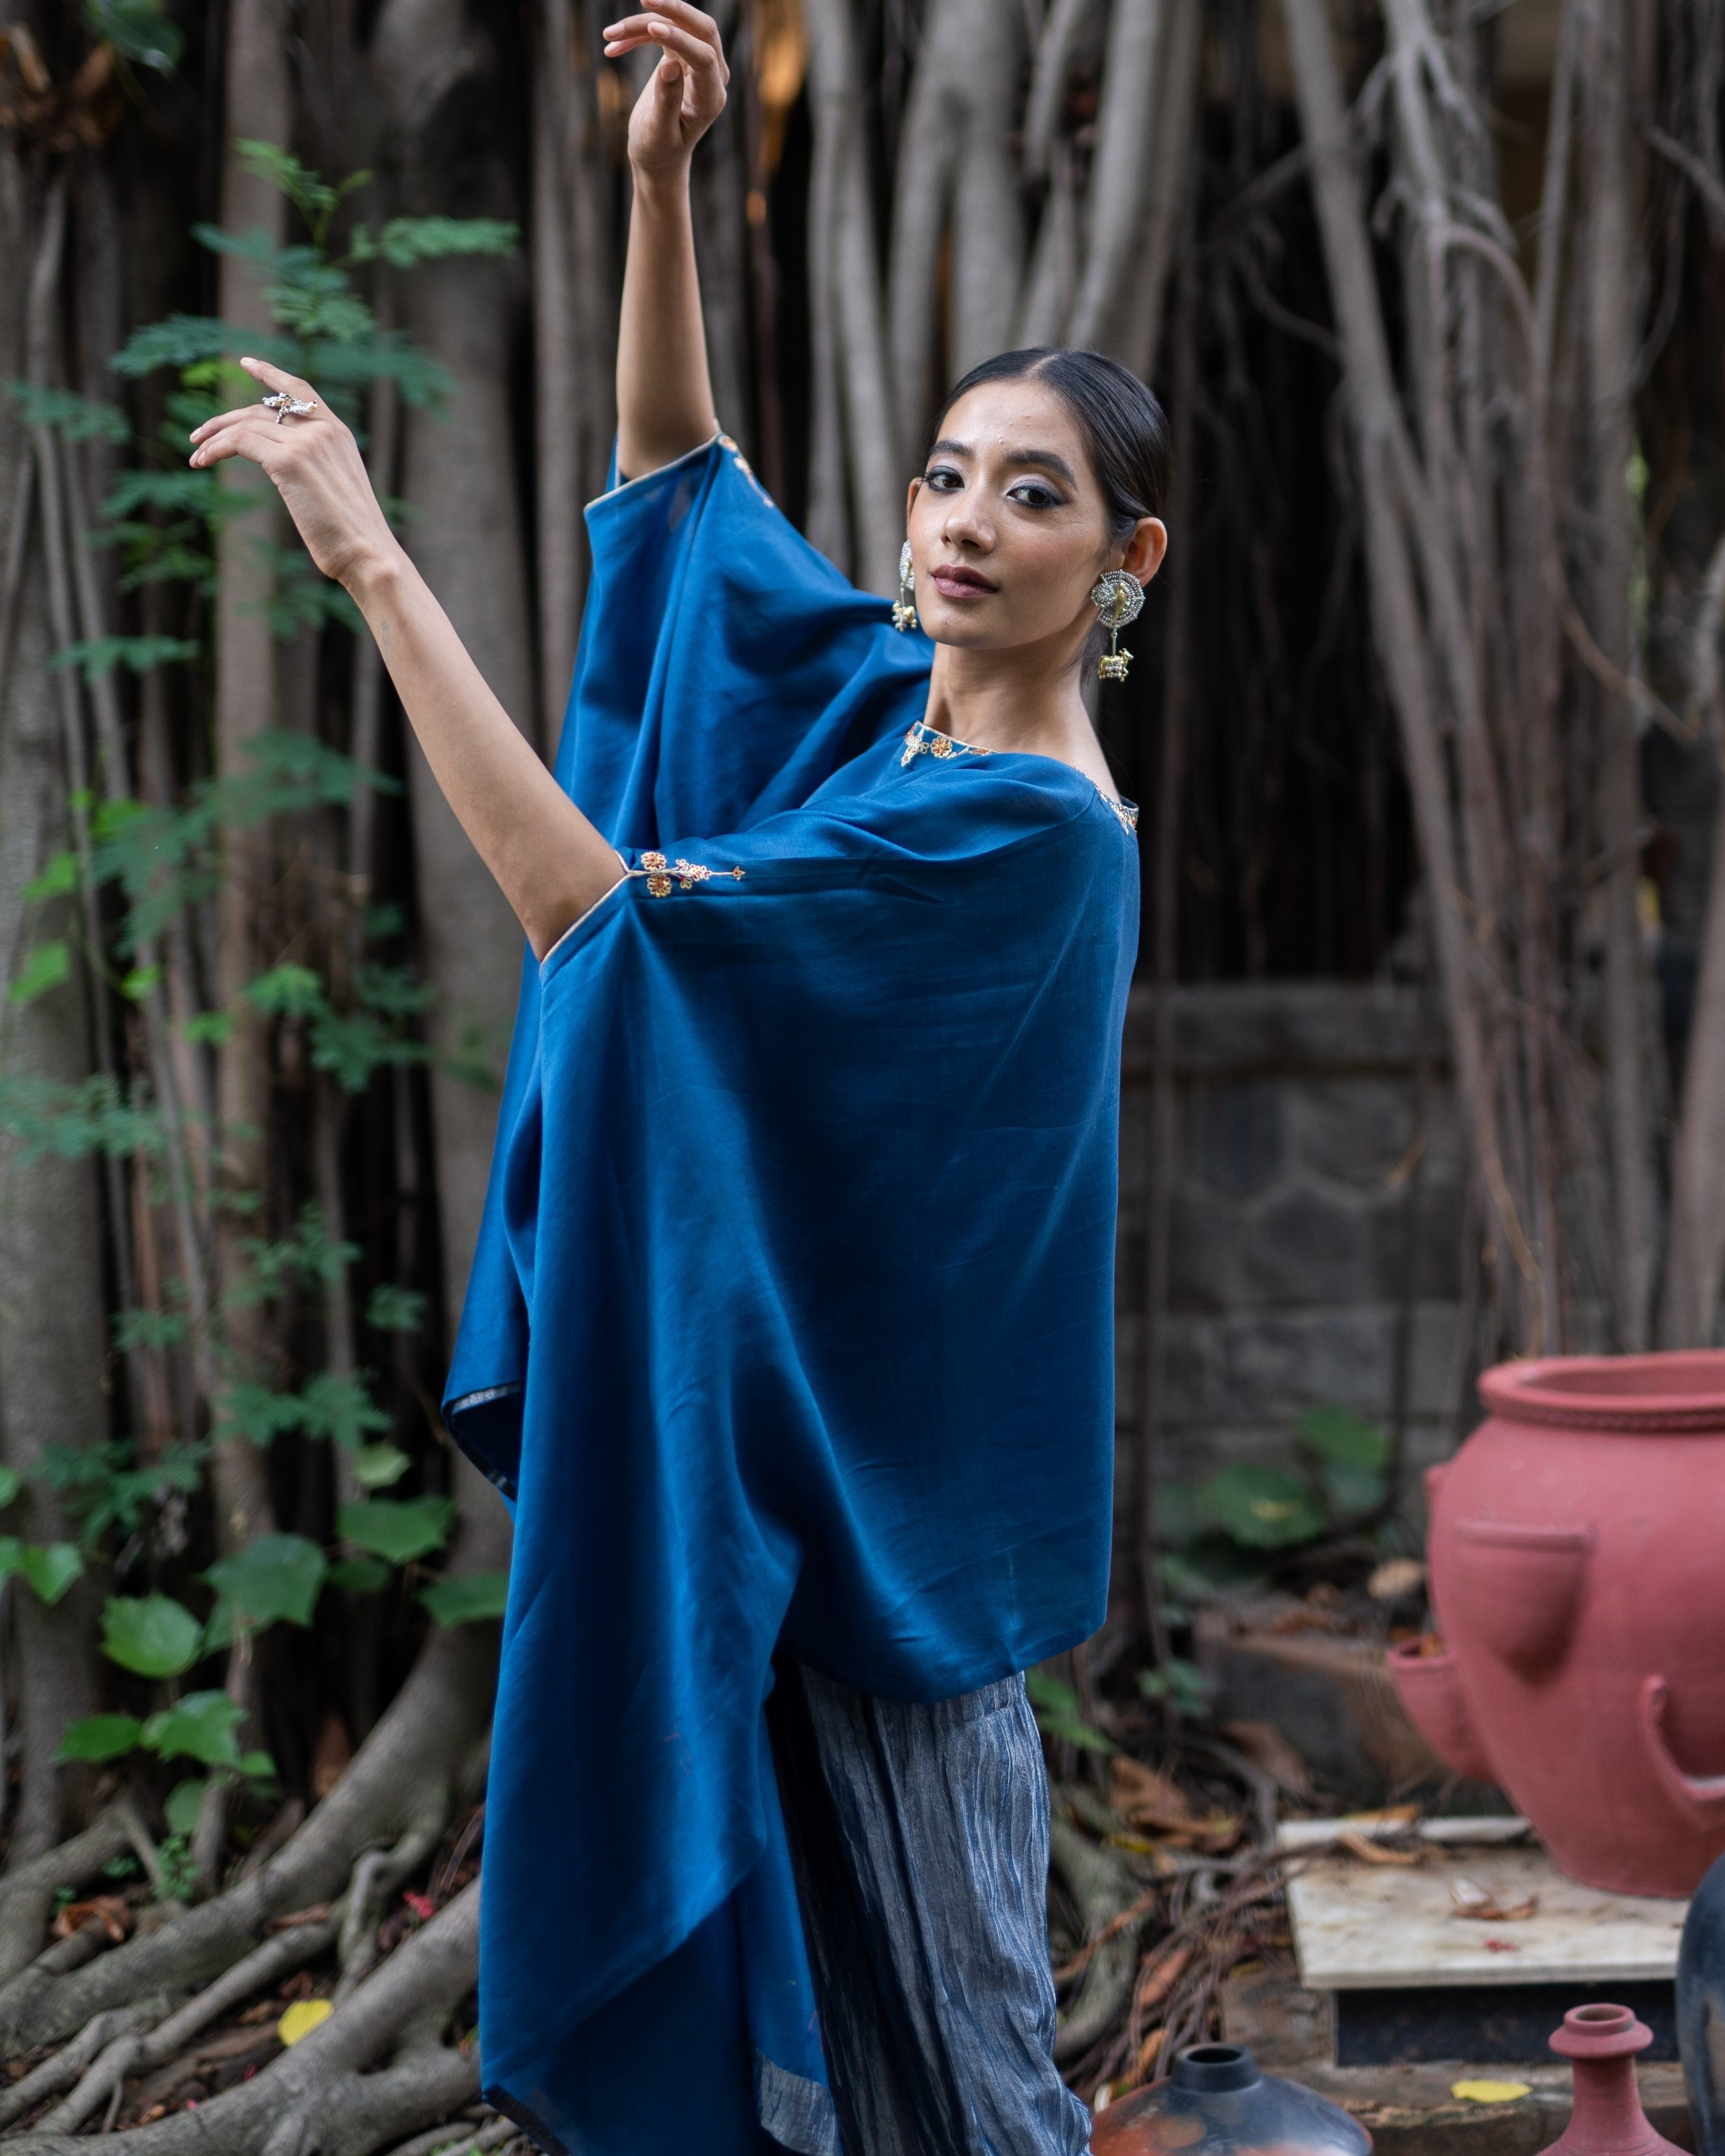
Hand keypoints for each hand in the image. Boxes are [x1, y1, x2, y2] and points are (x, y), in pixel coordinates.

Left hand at [187, 357, 399, 591]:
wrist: (368, 555)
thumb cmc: (353, 537)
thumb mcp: (335, 491)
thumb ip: (315, 469)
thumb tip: (288, 473)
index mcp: (338, 434)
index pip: (300, 390)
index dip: (270, 374)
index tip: (246, 363)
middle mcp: (323, 431)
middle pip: (262, 409)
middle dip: (225, 420)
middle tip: (199, 435)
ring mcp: (306, 443)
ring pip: (246, 425)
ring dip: (214, 438)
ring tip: (195, 454)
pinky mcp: (289, 461)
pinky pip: (240, 442)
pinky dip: (215, 448)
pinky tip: (201, 461)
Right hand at [602, 2, 727, 183]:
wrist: (657, 157)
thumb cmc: (658, 151)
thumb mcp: (658, 132)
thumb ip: (666, 101)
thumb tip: (670, 65)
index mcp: (711, 99)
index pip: (703, 56)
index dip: (679, 38)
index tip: (650, 27)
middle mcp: (712, 77)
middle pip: (702, 29)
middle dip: (673, 11)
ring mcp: (698, 64)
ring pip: (678, 26)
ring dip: (643, 25)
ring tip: (609, 35)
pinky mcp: (681, 57)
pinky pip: (662, 33)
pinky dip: (637, 35)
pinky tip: (612, 47)